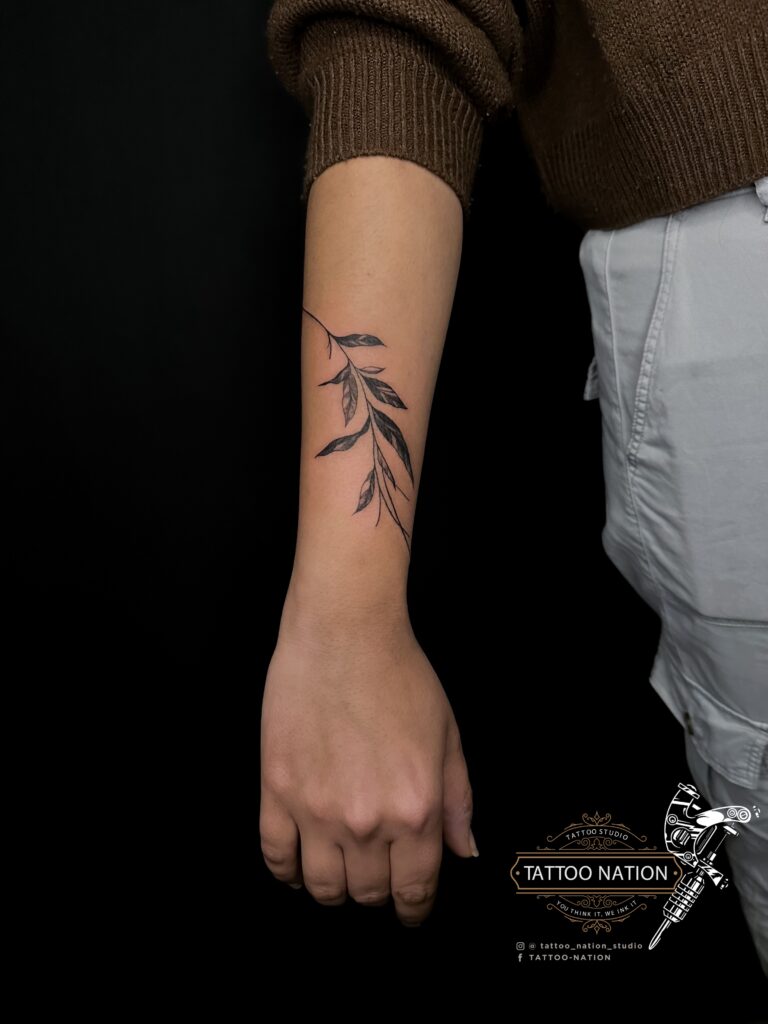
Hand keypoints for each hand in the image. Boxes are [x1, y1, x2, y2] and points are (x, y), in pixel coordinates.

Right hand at [259, 609, 477, 926]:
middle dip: (378, 893)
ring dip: (334, 890)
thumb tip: (464, 852)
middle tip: (378, 878)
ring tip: (339, 875)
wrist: (345, 633)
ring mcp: (316, 810)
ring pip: (321, 886)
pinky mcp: (276, 790)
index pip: (415, 889)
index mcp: (416, 809)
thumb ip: (459, 801)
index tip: (411, 911)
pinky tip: (297, 867)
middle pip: (368, 892)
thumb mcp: (448, 737)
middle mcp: (366, 821)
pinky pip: (274, 856)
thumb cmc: (400, 675)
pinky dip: (286, 873)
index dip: (414, 909)